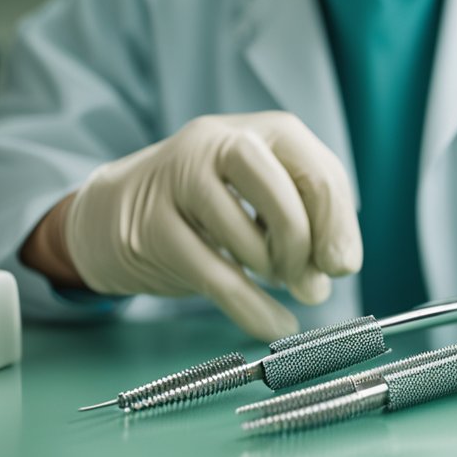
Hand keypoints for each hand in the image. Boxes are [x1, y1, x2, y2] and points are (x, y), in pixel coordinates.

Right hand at [34, 113, 361, 339]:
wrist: (114, 211)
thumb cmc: (208, 206)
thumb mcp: (263, 196)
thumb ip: (309, 222)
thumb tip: (337, 268)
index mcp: (262, 132)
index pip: (319, 171)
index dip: (338, 225)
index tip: (342, 266)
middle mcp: (219, 142)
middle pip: (282, 196)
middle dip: (305, 248)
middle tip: (311, 282)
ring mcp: (179, 180)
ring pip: (245, 237)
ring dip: (272, 272)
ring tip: (274, 280)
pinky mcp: (152, 225)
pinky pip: (214, 276)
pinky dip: (251, 308)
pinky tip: (272, 324)